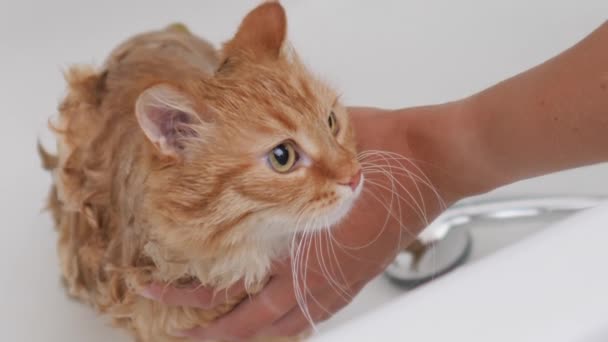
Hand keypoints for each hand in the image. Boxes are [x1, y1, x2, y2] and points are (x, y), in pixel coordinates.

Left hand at [141, 106, 462, 339]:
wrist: (433, 162)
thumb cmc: (382, 155)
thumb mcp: (315, 152)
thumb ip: (276, 161)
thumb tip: (231, 152)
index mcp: (301, 254)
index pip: (230, 290)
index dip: (187, 295)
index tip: (153, 289)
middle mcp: (318, 281)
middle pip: (253, 325)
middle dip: (211, 333)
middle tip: (180, 333)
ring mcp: (339, 285)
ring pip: (285, 329)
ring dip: (250, 335)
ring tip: (223, 336)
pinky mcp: (356, 279)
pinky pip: (312, 318)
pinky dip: (285, 327)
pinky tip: (277, 323)